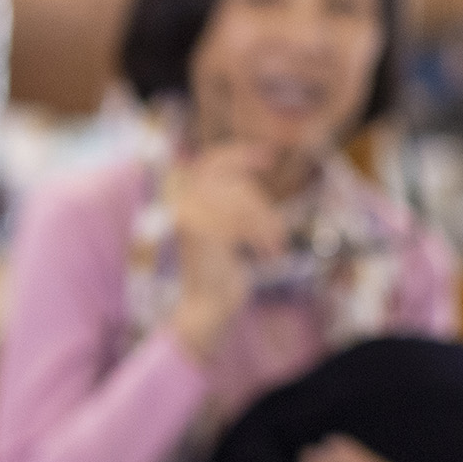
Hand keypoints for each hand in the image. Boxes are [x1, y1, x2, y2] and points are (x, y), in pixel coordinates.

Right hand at [166, 143, 287, 359]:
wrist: (206, 307)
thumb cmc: (219, 270)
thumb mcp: (227, 228)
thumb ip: (233, 201)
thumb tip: (254, 170)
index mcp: (184, 199)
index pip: (212, 163)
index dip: (240, 155)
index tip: (268, 158)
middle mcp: (182, 204)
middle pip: (237, 185)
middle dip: (264, 209)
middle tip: (279, 234)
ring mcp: (190, 217)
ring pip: (243, 203)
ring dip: (266, 226)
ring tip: (275, 247)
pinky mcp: (203, 233)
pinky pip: (244, 222)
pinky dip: (262, 239)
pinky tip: (266, 255)